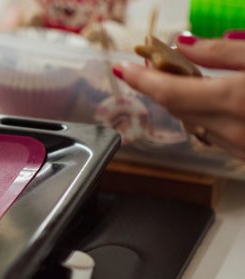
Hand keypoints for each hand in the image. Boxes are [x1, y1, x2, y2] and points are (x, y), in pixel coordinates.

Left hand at [116, 34, 244, 158]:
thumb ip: (222, 53)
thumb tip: (183, 46)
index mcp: (233, 100)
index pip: (170, 92)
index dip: (142, 80)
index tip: (123, 69)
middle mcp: (231, 129)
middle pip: (176, 108)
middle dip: (160, 87)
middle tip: (152, 66)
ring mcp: (237, 147)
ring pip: (191, 123)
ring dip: (183, 103)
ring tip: (188, 81)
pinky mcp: (241, 156)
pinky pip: (210, 135)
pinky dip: (203, 117)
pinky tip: (214, 104)